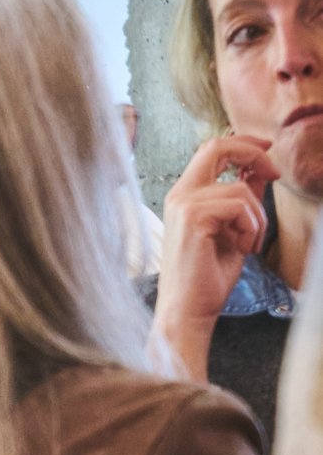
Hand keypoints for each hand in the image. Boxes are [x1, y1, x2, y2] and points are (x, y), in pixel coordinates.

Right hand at [155, 136, 277, 378]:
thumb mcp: (235, 230)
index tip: (269, 153)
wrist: (188, 310)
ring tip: (248, 244)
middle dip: (254, 154)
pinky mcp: (192, 218)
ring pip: (239, 189)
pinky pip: (239, 207)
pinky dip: (250, 229)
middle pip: (217, 148)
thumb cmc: (208, 277)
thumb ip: (243, 199)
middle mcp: (179, 195)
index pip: (212, 150)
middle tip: (276, 174)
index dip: (244, 144)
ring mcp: (183, 205)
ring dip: (257, 218)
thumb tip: (260, 172)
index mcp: (185, 196)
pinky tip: (241, 249)